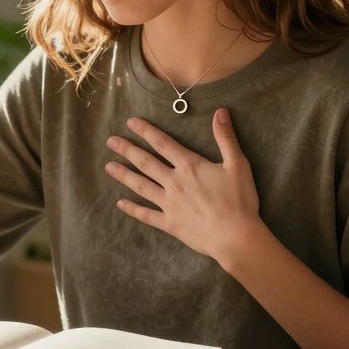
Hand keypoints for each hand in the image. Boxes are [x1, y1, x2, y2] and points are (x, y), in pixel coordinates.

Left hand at [105, 109, 263, 268]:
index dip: (146, 131)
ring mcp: (169, 204)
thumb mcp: (237, 164)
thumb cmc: (239, 200)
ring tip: (108, 167)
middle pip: (145, 162)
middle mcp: (174, 182)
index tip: (130, 122)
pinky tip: (120, 204)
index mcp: (189, 166)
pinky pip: (146, 215)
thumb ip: (226, 137)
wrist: (235, 236)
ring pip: (141, 186)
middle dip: (127, 150)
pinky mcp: (170, 223)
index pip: (162, 144)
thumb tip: (220, 112)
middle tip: (110, 141)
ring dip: (124, 175)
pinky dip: (132, 209)